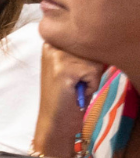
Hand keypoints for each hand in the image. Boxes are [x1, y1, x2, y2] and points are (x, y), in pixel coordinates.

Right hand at [34, 41, 106, 157]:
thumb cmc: (67, 93)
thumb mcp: (73, 65)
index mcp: (52, 40)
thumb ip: (83, 49)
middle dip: (91, 66)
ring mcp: (55, 56)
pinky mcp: (63, 70)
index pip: (87, 37)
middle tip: (76, 81)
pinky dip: (91, 84)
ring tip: (77, 86)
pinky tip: (76, 91)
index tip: (76, 72)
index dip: (89, 57)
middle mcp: (50, 44)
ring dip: (92, 76)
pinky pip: (93, 71)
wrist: (55, 120)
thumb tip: (106, 40)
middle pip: (91, 46)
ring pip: (94, 59)